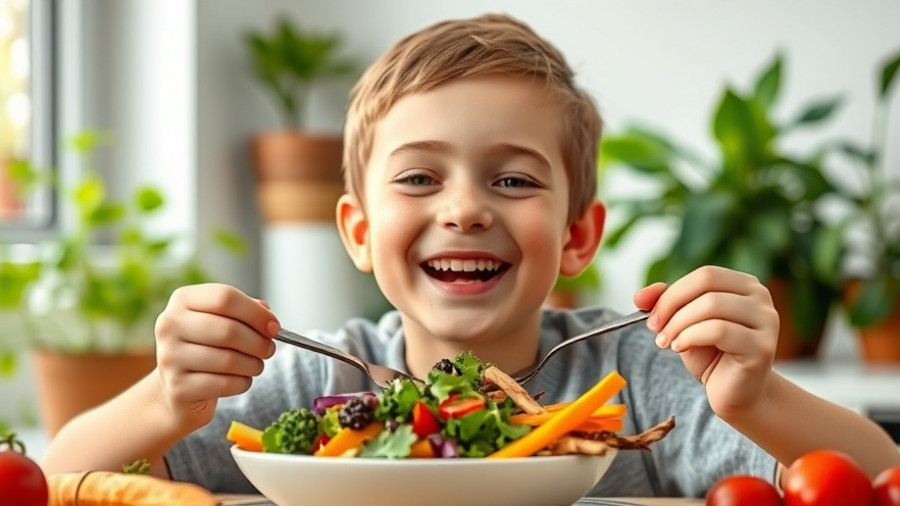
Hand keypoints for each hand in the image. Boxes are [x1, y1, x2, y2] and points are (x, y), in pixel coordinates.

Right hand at [153, 283, 278, 428]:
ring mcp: (169, 357)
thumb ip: (246, 311)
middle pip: (229, 329)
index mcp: (182, 300)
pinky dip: (242, 383)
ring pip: (229, 360)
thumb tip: (268, 316)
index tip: (274, 327)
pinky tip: (241, 380)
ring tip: (255, 365)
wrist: (176, 387)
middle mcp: (170, 325)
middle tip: (269, 349)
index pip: (225, 298)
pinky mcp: (177, 388)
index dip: (256, 313)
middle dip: (258, 342)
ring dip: (253, 365)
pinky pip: (224, 384)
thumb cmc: (206, 347)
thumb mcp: (222, 320)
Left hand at [633, 266, 779, 417]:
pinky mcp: (762, 347)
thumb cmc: (712, 357)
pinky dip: (690, 336)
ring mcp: (766, 321)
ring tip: (668, 342)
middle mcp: (761, 298)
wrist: (736, 394)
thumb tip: (639, 296)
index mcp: (745, 285)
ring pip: (711, 305)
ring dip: (679, 324)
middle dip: (672, 306)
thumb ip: (665, 303)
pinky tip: (680, 347)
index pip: (705, 275)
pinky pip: (718, 330)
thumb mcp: (684, 324)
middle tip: (655, 329)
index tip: (650, 314)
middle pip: (707, 285)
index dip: (672, 292)